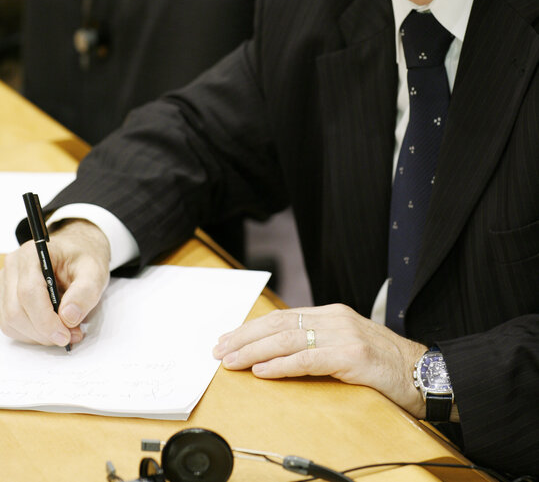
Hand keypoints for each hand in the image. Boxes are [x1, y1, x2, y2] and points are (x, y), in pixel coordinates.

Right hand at [0, 220, 110, 347]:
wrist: (78, 250)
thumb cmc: (85, 257)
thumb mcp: (95, 271)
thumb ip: (85, 292)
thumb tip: (69, 317)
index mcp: (33, 254)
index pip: (29, 293)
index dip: (45, 320)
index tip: (65, 335)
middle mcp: (14, 267)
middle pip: (16, 311)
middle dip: (43, 331)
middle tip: (71, 336)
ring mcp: (6, 283)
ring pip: (11, 321)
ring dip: (38, 335)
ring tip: (66, 331)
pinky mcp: (8, 297)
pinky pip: (12, 324)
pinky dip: (32, 333)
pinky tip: (53, 328)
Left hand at [213, 303, 426, 416]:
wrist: (424, 373)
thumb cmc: (384, 365)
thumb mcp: (347, 346)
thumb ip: (318, 343)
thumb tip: (278, 353)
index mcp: (332, 314)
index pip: (282, 315)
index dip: (252, 327)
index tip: (228, 338)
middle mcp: (335, 318)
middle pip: (279, 323)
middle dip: (245, 337)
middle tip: (219, 350)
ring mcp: (344, 336)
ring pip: (288, 339)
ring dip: (254, 351)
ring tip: (231, 361)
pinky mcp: (352, 357)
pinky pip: (308, 360)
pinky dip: (281, 365)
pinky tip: (262, 370)